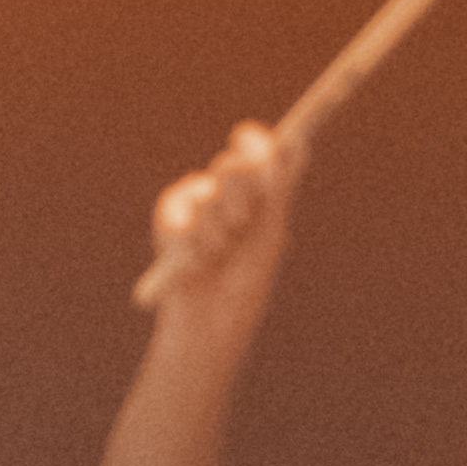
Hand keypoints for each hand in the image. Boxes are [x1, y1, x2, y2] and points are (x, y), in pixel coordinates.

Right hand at [135, 120, 301, 315]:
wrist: (212, 323)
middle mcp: (228, 196)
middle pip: (231, 165)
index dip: (258, 144)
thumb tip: (297, 145)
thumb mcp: (269, 233)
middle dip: (240, 189)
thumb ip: (277, 189)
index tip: (261, 142)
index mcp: (259, 198)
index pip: (260, 157)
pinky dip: (189, 237)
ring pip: (206, 191)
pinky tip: (197, 259)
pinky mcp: (169, 222)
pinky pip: (174, 208)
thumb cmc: (246, 282)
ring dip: (217, 228)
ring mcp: (197, 207)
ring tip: (219, 254)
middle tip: (242, 220)